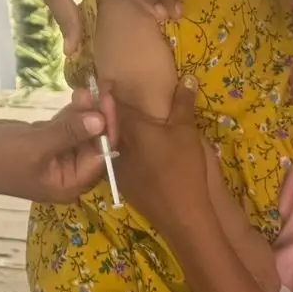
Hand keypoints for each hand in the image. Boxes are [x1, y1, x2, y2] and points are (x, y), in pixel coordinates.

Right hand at [0, 87, 115, 203]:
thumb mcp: (36, 145)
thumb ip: (69, 133)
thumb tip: (100, 120)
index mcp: (69, 183)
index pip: (100, 157)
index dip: (107, 130)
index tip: (108, 103)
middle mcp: (67, 172)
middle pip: (93, 143)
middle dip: (99, 117)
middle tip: (103, 88)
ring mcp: (56, 155)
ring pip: (81, 131)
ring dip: (86, 111)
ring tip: (89, 87)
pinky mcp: (45, 140)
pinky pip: (66, 126)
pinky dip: (72, 111)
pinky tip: (78, 95)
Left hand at [110, 81, 213, 236]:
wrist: (182, 214)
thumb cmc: (182, 167)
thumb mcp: (186, 130)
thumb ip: (183, 102)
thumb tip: (188, 77)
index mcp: (127, 129)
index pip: (108, 104)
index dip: (106, 91)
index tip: (108, 81)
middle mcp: (115, 146)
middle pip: (104, 123)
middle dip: (105, 110)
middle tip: (109, 97)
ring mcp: (116, 166)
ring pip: (108, 142)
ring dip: (109, 130)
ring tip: (119, 119)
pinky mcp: (122, 182)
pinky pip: (114, 158)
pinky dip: (117, 148)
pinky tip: (130, 147)